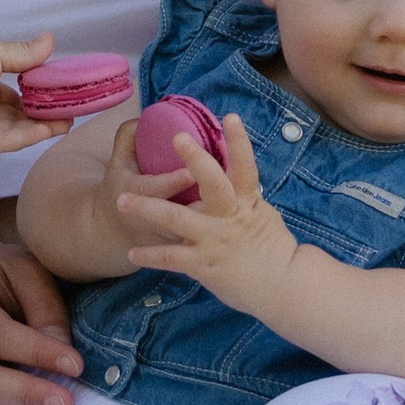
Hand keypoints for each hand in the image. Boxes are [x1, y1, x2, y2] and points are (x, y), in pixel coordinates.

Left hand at [0, 35, 59, 162]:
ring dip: (40, 128)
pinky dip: (26, 137)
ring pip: (14, 132)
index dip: (38, 100)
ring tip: (66, 122)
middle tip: (70, 113)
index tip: (61, 98)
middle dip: (44, 117)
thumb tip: (50, 40)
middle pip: (17, 119)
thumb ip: (25, 55)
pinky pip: (4, 142)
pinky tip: (46, 129)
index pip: (15, 100)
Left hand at [114, 113, 294, 317]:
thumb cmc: (273, 249)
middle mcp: (230, 217)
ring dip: (147, 209)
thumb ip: (245, 197)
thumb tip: (239, 175)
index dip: (240, 142)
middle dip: (196, 160)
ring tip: (122, 201)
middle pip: (213, 184)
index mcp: (247, 203)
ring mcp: (215, 240)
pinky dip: (151, 256)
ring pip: (178, 220)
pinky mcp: (204, 265)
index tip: (230, 117)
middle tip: (178, 137)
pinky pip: (172, 258)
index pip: (245, 167)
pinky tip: (131, 254)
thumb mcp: (262, 216)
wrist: (282, 288)